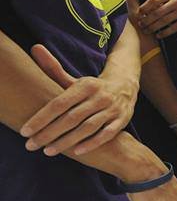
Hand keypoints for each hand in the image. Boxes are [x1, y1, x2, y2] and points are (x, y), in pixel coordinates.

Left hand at [20, 45, 136, 155]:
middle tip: (31, 145)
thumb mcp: (75, 79)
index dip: (41, 118)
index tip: (25, 131)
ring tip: (48, 151)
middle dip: (49, 133)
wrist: (127, 86)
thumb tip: (34, 48)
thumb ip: (53, 68)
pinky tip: (76, 152)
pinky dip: (92, 143)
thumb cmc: (92, 87)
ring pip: (88, 128)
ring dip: (67, 141)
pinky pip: (107, 134)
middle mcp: (100, 96)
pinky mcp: (122, 120)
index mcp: (85, 85)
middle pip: (71, 118)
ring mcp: (112, 109)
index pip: (59, 103)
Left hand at [137, 0, 176, 39]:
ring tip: (147, 31)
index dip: (145, 7)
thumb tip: (145, 10)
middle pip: (157, 12)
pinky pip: (173, 28)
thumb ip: (162, 1)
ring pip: (164, 21)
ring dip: (153, 27)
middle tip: (141, 25)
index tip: (139, 14)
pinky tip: (158, 35)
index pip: (154, 0)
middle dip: (147, 20)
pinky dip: (164, 32)